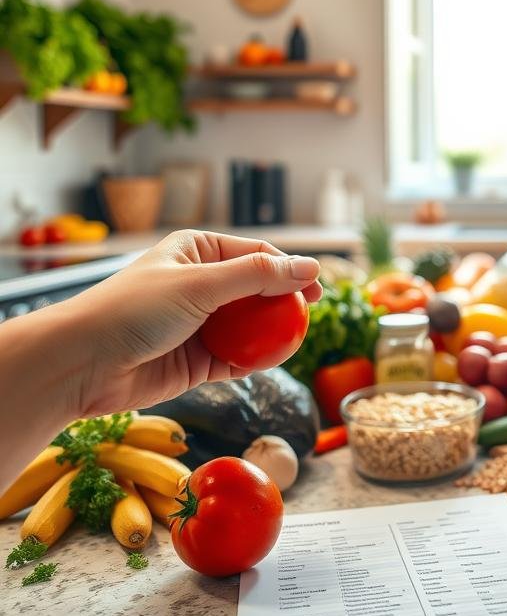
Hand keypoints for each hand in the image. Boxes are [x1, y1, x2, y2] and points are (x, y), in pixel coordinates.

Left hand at [62, 230, 321, 419]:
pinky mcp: (198, 360)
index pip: (257, 255)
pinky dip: (257, 359)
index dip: (289, 269)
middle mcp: (201, 284)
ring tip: (295, 339)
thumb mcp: (200, 284)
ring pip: (252, 326)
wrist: (82, 364)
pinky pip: (239, 357)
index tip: (316, 288)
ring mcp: (200, 323)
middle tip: (311, 313)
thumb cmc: (132, 310)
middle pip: (258, 290)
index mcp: (197, 251)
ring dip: (273, 333)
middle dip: (285, 302)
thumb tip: (309, 266)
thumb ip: (257, 276)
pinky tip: (273, 360)